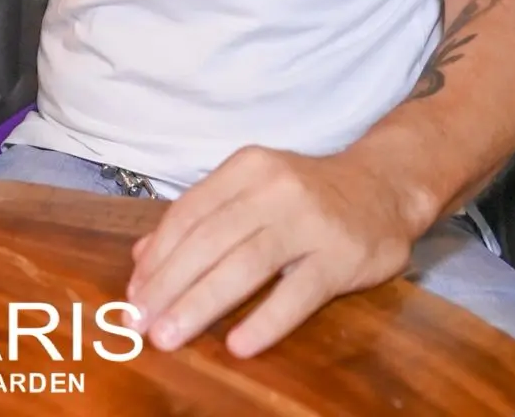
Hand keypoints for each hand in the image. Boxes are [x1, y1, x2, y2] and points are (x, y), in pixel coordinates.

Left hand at [126, 146, 414, 357]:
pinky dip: (265, 319)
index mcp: (245, 168)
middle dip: (168, 284)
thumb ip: (199, 217)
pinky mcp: (340, 256)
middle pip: (209, 240)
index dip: (157, 255)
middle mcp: (274, 188)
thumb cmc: (305, 193)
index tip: (132, 293)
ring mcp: (309, 221)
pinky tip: (238, 344)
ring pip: (245, 265)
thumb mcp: (250, 188)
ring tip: (169, 335)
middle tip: (138, 322)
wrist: (382, 186)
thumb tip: (141, 256)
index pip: (189, 212)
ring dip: (201, 303)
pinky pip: (297, 292)